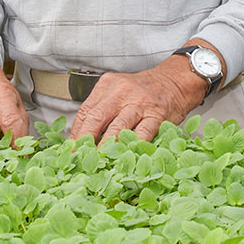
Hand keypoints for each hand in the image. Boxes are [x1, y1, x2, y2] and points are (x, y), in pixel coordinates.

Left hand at [68, 45, 221, 144]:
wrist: (173, 81)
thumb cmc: (141, 92)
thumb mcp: (117, 92)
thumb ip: (101, 110)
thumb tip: (81, 138)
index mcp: (107, 85)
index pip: (85, 110)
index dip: (76, 132)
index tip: (70, 149)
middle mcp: (121, 91)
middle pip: (96, 118)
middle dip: (85, 141)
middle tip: (78, 158)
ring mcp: (139, 102)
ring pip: (117, 127)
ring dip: (106, 147)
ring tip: (97, 162)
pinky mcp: (157, 114)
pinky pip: (143, 133)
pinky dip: (132, 146)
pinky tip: (125, 158)